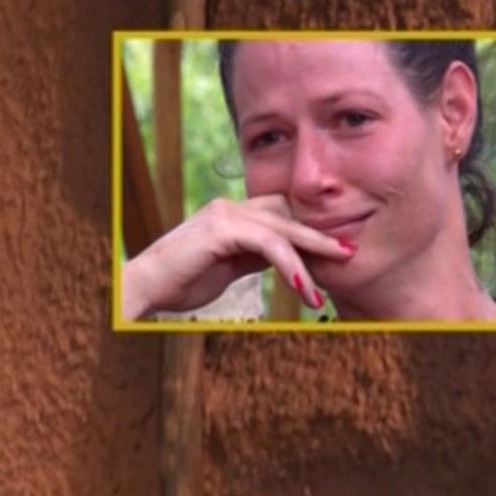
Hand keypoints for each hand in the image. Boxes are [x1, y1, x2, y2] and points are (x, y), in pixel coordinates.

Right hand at [121, 194, 354, 319]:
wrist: (146, 288)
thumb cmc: (181, 281)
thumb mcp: (228, 268)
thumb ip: (253, 257)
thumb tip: (284, 260)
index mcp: (231, 214)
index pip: (280, 213)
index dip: (308, 229)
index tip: (334, 250)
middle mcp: (229, 207)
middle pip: (287, 215)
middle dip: (320, 235)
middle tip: (350, 252)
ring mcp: (224, 215)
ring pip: (282, 229)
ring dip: (313, 252)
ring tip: (336, 269)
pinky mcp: (221, 230)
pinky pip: (267, 244)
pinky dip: (289, 263)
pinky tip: (302, 285)